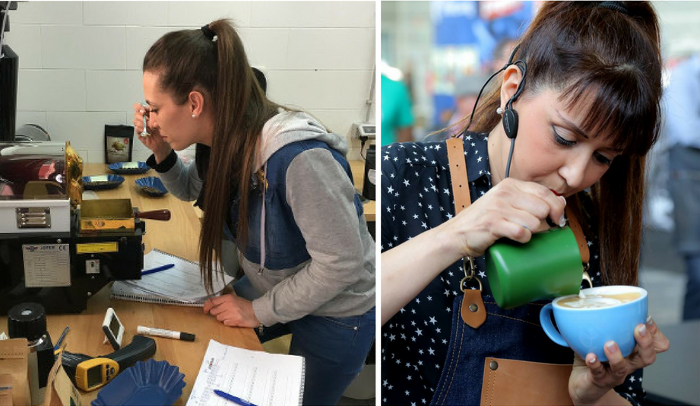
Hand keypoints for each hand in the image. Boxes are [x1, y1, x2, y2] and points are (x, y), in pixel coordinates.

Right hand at [132, 102, 170, 161]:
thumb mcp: (161, 122)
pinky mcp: (139, 133)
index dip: (139, 107)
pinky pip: (136, 129)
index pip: (139, 107)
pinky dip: (141, 129)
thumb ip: (156, 115)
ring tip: (150, 127)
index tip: (143, 111)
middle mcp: (143, 120)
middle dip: (141, 116)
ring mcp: (141, 126)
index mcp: (148, 114)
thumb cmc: (163, 132)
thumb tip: (151, 111)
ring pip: (135, 121)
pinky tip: (147, 131)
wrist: (163, 144)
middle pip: (136, 113)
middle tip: (147, 121)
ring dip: (142, 123)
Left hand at [203, 293, 259, 327]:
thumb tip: (211, 304)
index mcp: (228, 298)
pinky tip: (234, 319)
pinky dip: (228, 322)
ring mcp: (231, 313)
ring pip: (218, 318)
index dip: (206, 306)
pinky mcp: (233, 321)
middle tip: (224, 312)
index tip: (205, 310)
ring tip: (231, 315)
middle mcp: (228, 305)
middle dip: (217, 313)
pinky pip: (225, 323)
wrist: (256, 312)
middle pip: (214, 311)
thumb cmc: (246, 306)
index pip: (212, 301)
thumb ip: (223, 301)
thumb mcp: (234, 299)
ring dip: (223, 318)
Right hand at [441, 178, 566, 257]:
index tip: (557, 218)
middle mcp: (504, 193)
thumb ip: (527, 200)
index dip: (556, 206)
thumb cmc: (484, 221)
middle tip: (537, 229)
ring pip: (535, 222)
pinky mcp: (493, 224)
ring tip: (521, 233)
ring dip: (533, 232)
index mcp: (509, 185)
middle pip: (543, 208)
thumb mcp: (504, 202)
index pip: (544, 191)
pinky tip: (516, 239)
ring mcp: (498, 207)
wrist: (456, 234)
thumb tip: (560, 203)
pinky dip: (523, 239)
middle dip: (545, 222)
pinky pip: (522, 232)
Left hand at [568, 316, 669, 404]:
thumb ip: (606, 324)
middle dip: (646, 342)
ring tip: (609, 343)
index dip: (655, 333)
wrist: (584, 385)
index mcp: (633, 352)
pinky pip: (599, 373)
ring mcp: (614, 373)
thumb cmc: (595, 358)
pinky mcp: (599, 380)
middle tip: (639, 328)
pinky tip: (591, 356)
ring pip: (623, 367)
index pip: (656, 345)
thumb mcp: (603, 339)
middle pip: (647, 357)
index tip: (647, 318)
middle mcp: (628, 363)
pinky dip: (595, 364)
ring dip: (617, 355)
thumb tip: (599, 300)